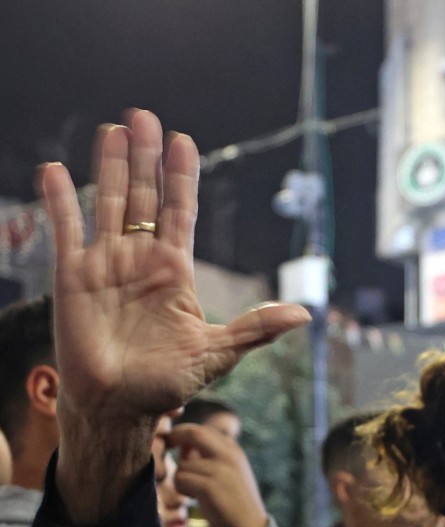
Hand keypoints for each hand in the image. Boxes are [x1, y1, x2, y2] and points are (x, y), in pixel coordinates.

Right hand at [41, 110, 308, 522]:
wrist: (121, 407)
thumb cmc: (168, 383)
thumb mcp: (219, 353)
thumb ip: (256, 328)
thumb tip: (305, 314)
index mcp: (175, 271)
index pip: (180, 212)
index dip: (181, 177)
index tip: (184, 142)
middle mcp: (140, 259)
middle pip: (143, 197)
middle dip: (145, 158)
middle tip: (145, 117)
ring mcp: (106, 264)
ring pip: (107, 204)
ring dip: (109, 167)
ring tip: (114, 130)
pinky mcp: (73, 277)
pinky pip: (66, 231)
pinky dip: (60, 201)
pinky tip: (55, 169)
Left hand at [169, 423, 269, 526]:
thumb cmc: (234, 499)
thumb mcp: (227, 471)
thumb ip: (208, 456)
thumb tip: (182, 444)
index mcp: (233, 450)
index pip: (202, 429)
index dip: (182, 432)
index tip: (172, 442)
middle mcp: (229, 455)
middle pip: (194, 433)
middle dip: (175, 438)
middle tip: (167, 448)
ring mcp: (221, 470)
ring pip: (183, 464)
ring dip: (180, 478)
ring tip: (192, 490)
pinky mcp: (211, 486)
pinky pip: (181, 479)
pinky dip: (182, 489)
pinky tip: (194, 498)